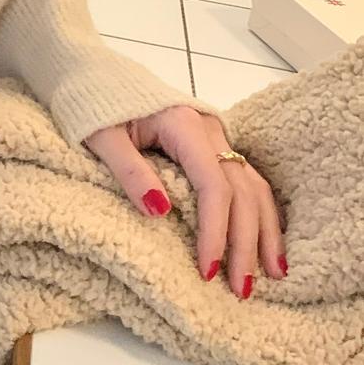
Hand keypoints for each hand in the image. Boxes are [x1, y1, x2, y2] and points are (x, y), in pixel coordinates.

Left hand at [83, 106, 286, 299]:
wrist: (93, 75)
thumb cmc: (92, 105)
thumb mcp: (100, 136)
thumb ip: (129, 171)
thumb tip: (160, 212)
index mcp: (183, 124)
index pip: (213, 185)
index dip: (215, 230)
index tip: (207, 269)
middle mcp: (209, 129)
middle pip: (241, 190)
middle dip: (245, 242)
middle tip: (241, 289)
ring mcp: (215, 136)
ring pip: (253, 186)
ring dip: (264, 230)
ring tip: (273, 274)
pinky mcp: (213, 144)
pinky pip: (246, 180)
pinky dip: (259, 212)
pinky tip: (266, 241)